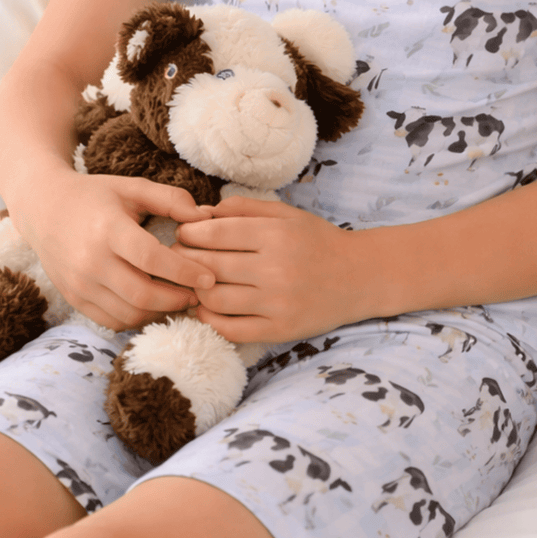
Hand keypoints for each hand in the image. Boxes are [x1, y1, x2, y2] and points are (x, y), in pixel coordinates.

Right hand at [7, 164, 216, 330]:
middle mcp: (90, 261)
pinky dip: (138, 318)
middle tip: (199, 294)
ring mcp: (79, 284)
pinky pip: (112, 321)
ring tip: (180, 300)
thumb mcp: (133, 187)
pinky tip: (154, 305)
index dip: (185, 272)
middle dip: (177, 299)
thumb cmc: (95, 196)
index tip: (210, 278)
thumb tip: (207, 217)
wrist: (44, 208)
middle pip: (142, 294)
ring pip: (128, 314)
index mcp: (108, 229)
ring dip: (160, 312)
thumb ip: (171, 199)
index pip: (152, 259)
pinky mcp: (73, 298)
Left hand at [173, 198, 367, 343]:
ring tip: (192, 282)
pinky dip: (209, 319)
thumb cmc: (318, 241)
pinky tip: (206, 307)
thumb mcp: (286, 214)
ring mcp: (277, 303)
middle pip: (210, 265)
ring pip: (215, 298)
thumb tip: (201, 213)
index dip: (189, 233)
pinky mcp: (279, 330)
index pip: (215, 233)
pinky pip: (230, 329)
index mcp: (276, 235)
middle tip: (176, 258)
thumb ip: (244, 208)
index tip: (182, 233)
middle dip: (184, 260)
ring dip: (195, 290)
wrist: (360, 277)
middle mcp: (276, 269)